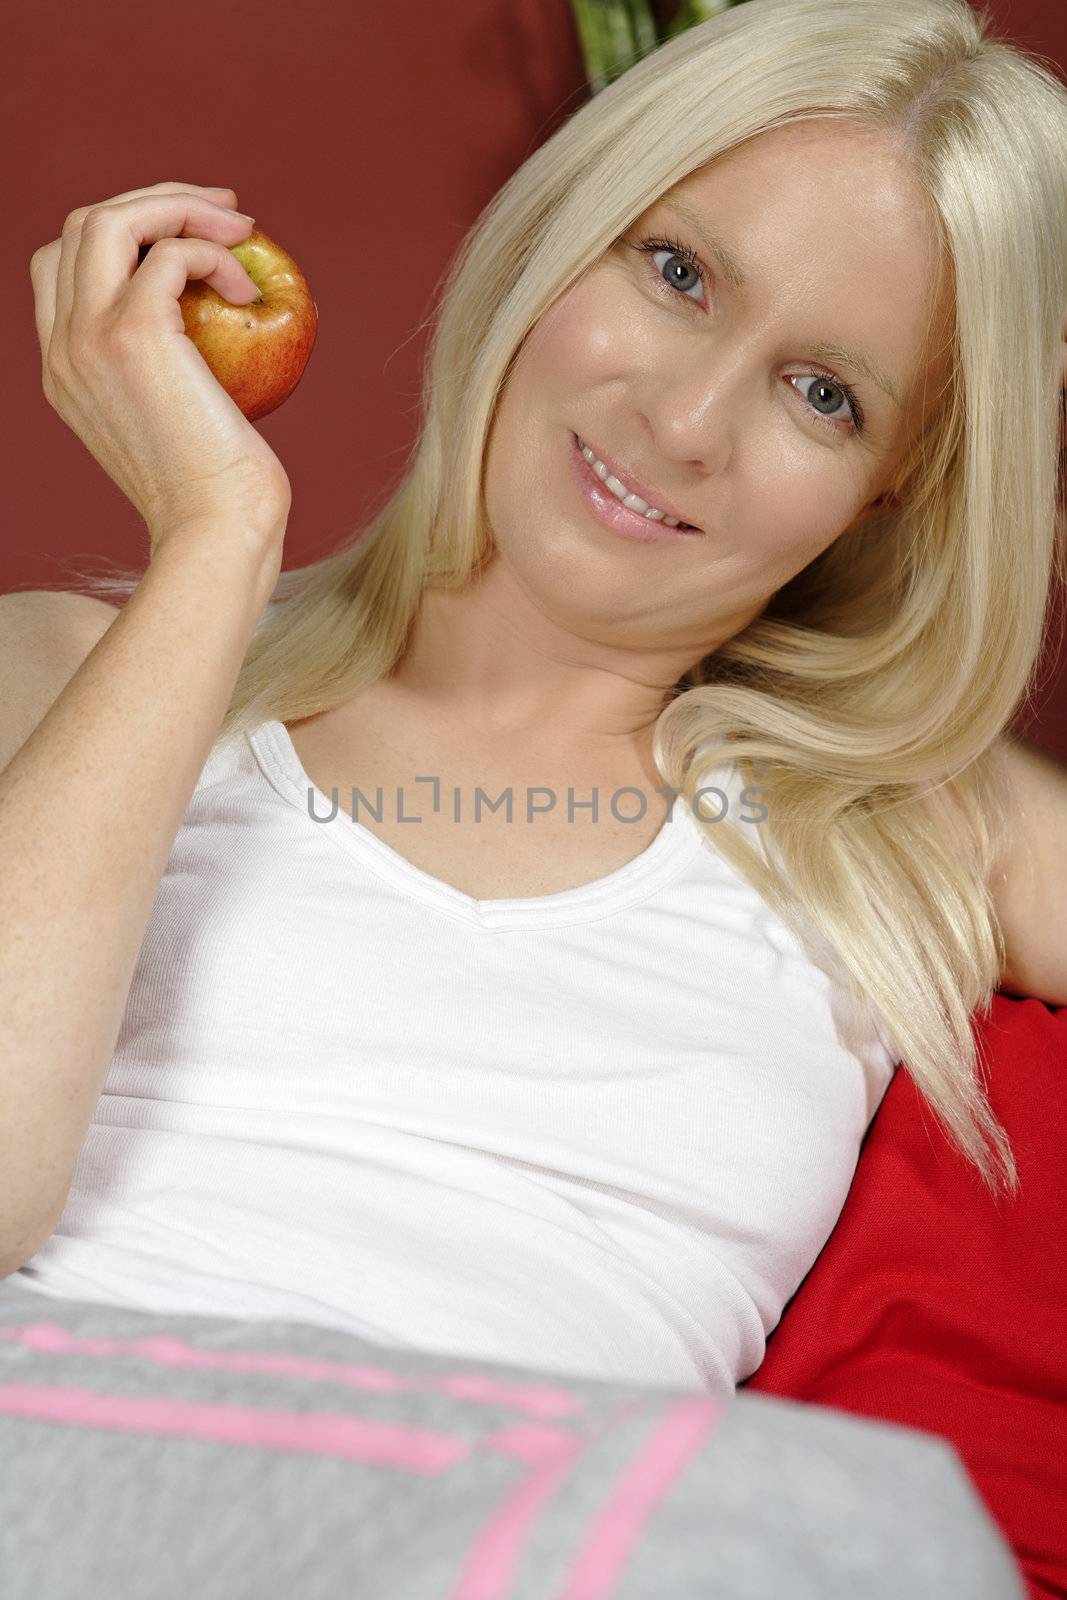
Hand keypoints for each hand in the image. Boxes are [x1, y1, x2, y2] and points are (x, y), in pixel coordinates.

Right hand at [29, 180, 292, 558]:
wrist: (215, 533)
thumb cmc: (217, 494)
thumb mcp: (174, 424)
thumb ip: (167, 371)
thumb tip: (218, 320)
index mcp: (63, 368)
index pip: (63, 263)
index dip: (126, 232)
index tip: (190, 235)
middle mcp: (63, 348)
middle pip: (84, 224)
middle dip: (159, 201)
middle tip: (229, 214)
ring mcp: (90, 339)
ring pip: (110, 219)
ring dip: (181, 207)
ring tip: (242, 232)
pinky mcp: (135, 336)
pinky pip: (169, 253)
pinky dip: (213, 254)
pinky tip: (248, 292)